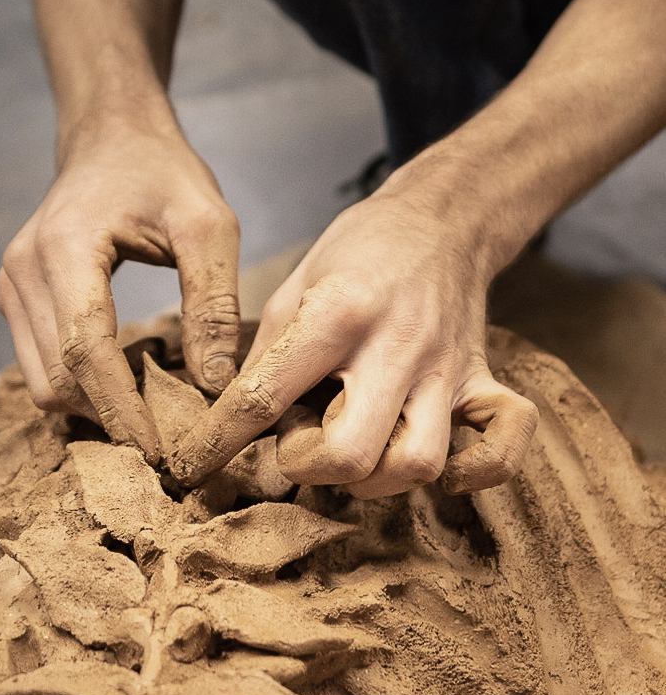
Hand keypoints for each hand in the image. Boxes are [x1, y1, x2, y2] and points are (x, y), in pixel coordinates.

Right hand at [0, 112, 241, 461]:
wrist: (110, 137)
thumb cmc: (163, 174)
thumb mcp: (210, 225)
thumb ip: (214, 303)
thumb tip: (216, 386)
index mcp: (65, 248)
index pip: (86, 351)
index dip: (121, 409)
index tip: (160, 452)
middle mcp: (22, 271)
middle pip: (57, 379)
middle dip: (109, 419)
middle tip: (167, 446)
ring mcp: (9, 287)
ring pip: (41, 383)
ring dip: (92, 408)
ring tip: (149, 415)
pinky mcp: (11, 300)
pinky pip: (38, 366)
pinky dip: (79, 387)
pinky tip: (124, 383)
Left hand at [171, 182, 538, 495]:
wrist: (446, 216)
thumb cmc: (359, 254)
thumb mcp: (293, 288)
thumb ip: (262, 359)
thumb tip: (227, 426)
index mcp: (336, 314)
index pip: (264, 398)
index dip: (218, 442)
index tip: (190, 466)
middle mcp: (396, 347)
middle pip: (351, 454)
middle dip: (309, 467)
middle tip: (298, 445)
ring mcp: (447, 370)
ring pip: (417, 464)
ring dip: (375, 478)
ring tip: (352, 449)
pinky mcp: (484, 382)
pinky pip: (502, 448)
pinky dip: (475, 473)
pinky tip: (439, 470)